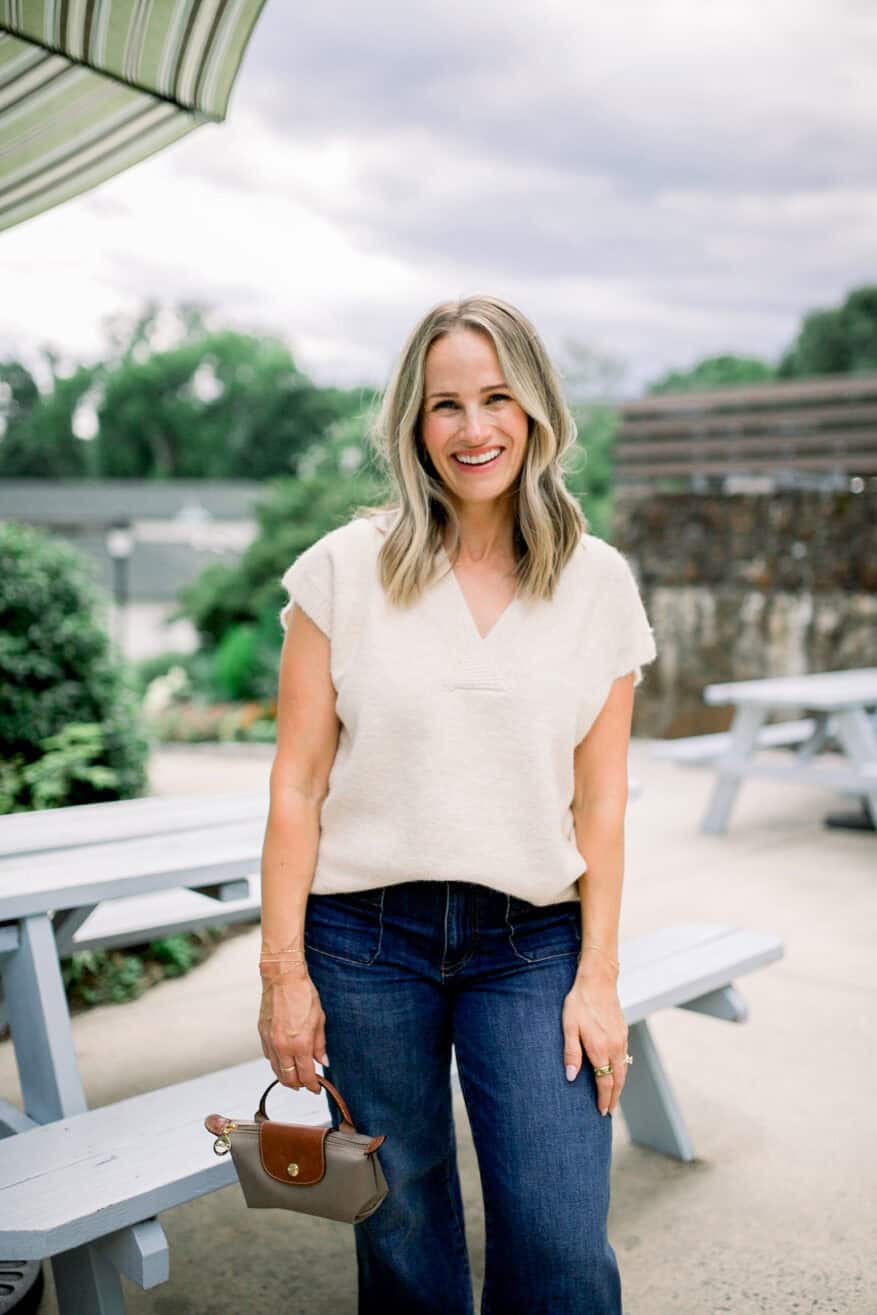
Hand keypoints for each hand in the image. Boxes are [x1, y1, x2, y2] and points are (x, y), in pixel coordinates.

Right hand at [257, 968, 327, 1094]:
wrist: (283, 978)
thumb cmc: (303, 995)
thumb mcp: (319, 1020)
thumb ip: (320, 1044)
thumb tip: (323, 1061)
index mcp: (299, 1044)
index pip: (306, 1075)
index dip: (313, 1085)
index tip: (317, 1088)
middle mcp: (282, 1047)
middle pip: (289, 1078)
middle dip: (299, 1085)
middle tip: (307, 1084)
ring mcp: (270, 1041)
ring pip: (277, 1070)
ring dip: (287, 1077)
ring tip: (296, 1077)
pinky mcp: (262, 1034)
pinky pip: (269, 1057)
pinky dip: (278, 1064)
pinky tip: (285, 1061)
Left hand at [561, 964, 628, 1115]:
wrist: (597, 981)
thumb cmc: (579, 1002)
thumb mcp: (568, 1026)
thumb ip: (571, 1052)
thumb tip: (570, 1077)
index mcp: (600, 1048)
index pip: (605, 1082)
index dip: (604, 1099)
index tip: (602, 1112)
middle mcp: (614, 1047)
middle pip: (618, 1080)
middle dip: (614, 1098)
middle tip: (609, 1112)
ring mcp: (621, 1039)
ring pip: (624, 1070)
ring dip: (619, 1086)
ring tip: (613, 1097)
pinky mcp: (623, 1032)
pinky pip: (625, 1058)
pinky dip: (622, 1071)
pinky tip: (616, 1073)